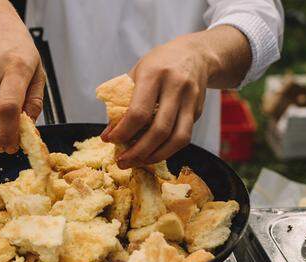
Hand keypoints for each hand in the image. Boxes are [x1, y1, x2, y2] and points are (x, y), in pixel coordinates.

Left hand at [101, 34, 212, 168]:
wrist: (196, 54)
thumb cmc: (159, 65)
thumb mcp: (136, 73)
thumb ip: (121, 101)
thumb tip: (108, 134)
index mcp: (154, 74)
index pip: (138, 112)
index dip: (123, 132)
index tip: (110, 141)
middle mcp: (175, 87)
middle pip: (159, 130)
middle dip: (138, 152)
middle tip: (122, 162)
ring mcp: (190, 100)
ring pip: (177, 138)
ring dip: (155, 156)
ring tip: (137, 163)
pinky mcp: (198, 111)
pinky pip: (184, 137)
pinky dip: (167, 150)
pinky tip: (152, 154)